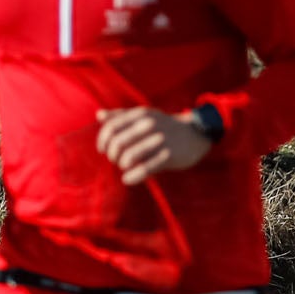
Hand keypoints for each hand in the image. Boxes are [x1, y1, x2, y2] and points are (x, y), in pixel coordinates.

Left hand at [96, 105, 214, 182]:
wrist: (195, 133)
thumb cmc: (164, 126)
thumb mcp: (144, 116)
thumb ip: (121, 115)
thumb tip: (99, 115)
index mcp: (140, 115)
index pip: (111, 127)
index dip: (102, 141)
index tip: (103, 150)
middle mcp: (149, 125)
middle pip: (117, 143)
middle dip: (112, 155)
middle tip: (116, 160)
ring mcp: (159, 141)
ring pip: (129, 157)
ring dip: (122, 165)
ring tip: (125, 167)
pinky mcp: (168, 156)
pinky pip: (144, 169)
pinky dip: (132, 177)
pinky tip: (128, 179)